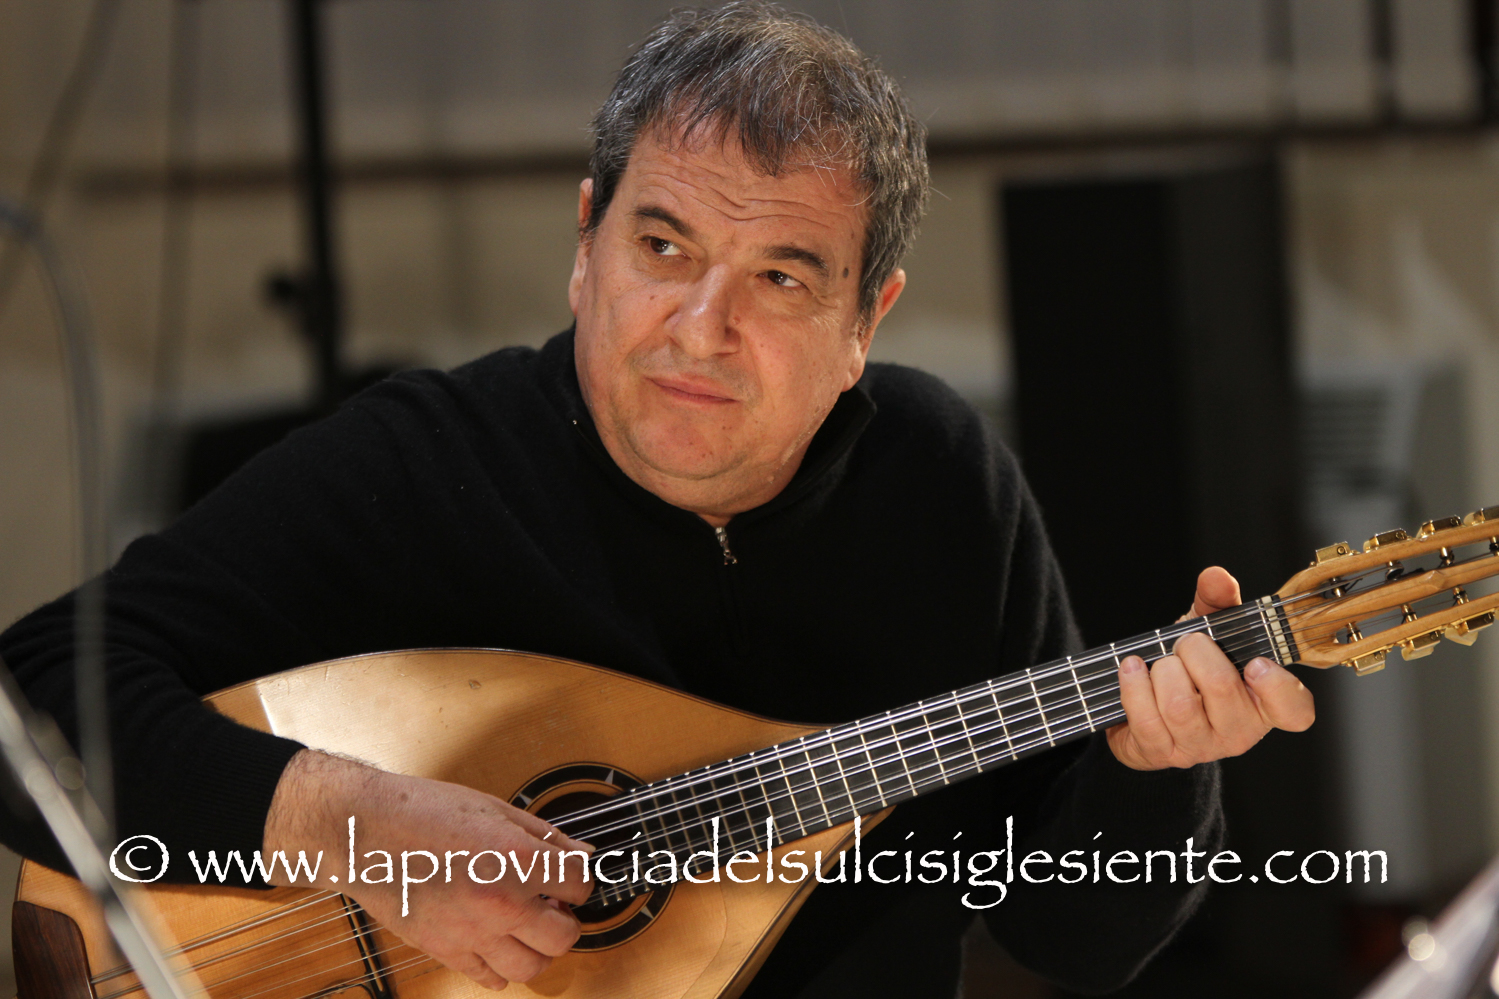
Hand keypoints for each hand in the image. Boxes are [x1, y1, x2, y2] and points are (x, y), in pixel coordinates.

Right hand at [264, 750, 593, 990]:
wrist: (366, 832)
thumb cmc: (423, 811)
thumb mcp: (495, 810)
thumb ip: (544, 836)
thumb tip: (580, 853)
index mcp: (518, 861)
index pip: (580, 885)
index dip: (579, 876)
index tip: (570, 873)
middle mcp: (501, 904)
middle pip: (565, 936)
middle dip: (566, 919)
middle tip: (554, 903)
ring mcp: (472, 933)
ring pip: (532, 968)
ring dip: (539, 948)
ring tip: (529, 925)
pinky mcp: (445, 950)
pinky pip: (488, 978)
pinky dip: (502, 968)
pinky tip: (499, 943)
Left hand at [1106, 567, 1314, 770]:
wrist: (1143, 708)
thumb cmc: (1188, 671)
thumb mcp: (1207, 633)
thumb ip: (1217, 603)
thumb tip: (1216, 577)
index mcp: (1262, 703)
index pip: (1294, 710)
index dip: (1279, 688)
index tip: (1255, 663)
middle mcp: (1237, 730)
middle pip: (1221, 687)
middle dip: (1194, 652)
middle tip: (1186, 644)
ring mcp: (1200, 746)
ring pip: (1180, 705)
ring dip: (1163, 670)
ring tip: (1160, 662)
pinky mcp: (1161, 753)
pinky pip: (1146, 717)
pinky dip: (1134, 684)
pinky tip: (1133, 669)